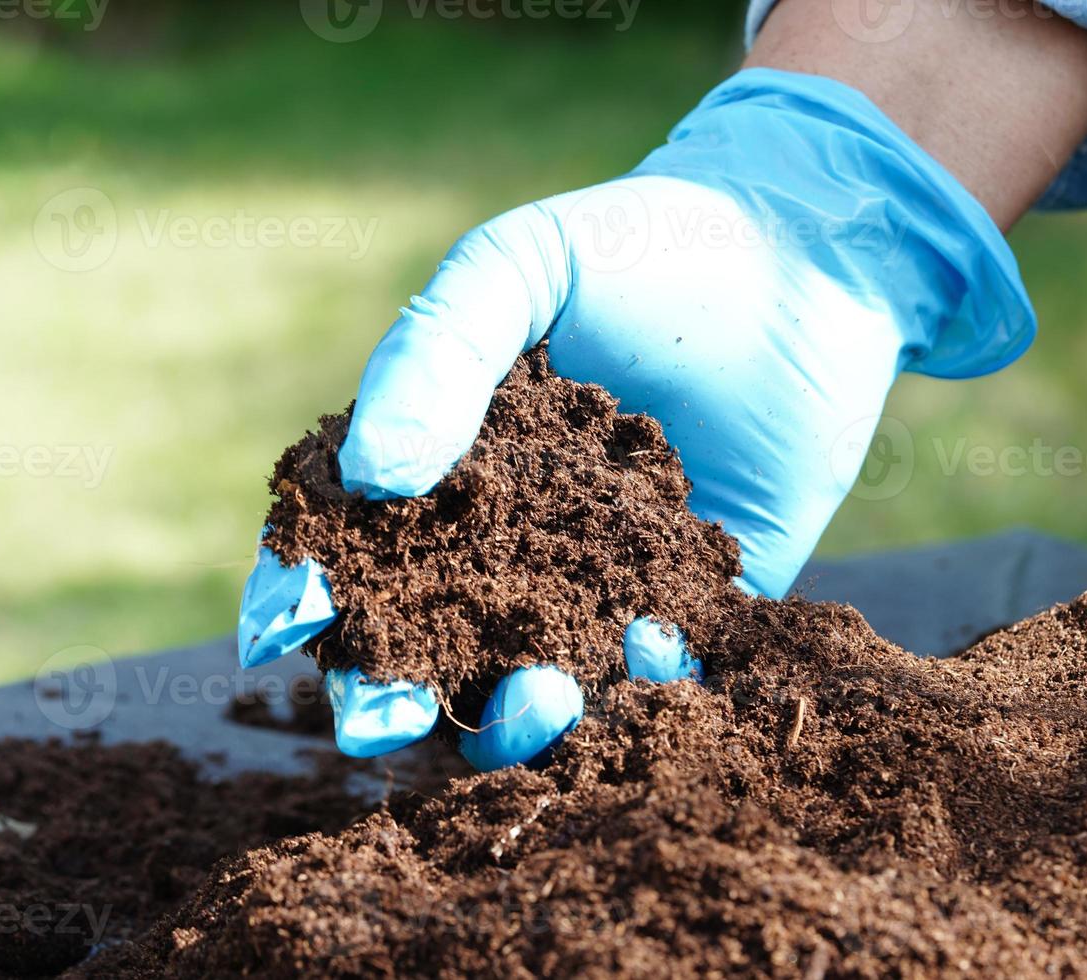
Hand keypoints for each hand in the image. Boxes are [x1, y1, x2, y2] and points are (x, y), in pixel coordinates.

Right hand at [237, 67, 1032, 768]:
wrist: (802, 257)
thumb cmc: (643, 248)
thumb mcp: (518, 268)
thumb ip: (435, 354)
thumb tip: (369, 475)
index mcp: (448, 465)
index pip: (355, 548)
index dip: (307, 592)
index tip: (284, 623)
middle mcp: (518, 541)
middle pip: (431, 645)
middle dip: (390, 696)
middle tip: (383, 718)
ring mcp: (609, 582)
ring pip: (541, 683)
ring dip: (522, 714)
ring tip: (537, 694)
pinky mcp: (707, 604)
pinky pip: (669, 677)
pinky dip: (651, 689)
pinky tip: (654, 649)